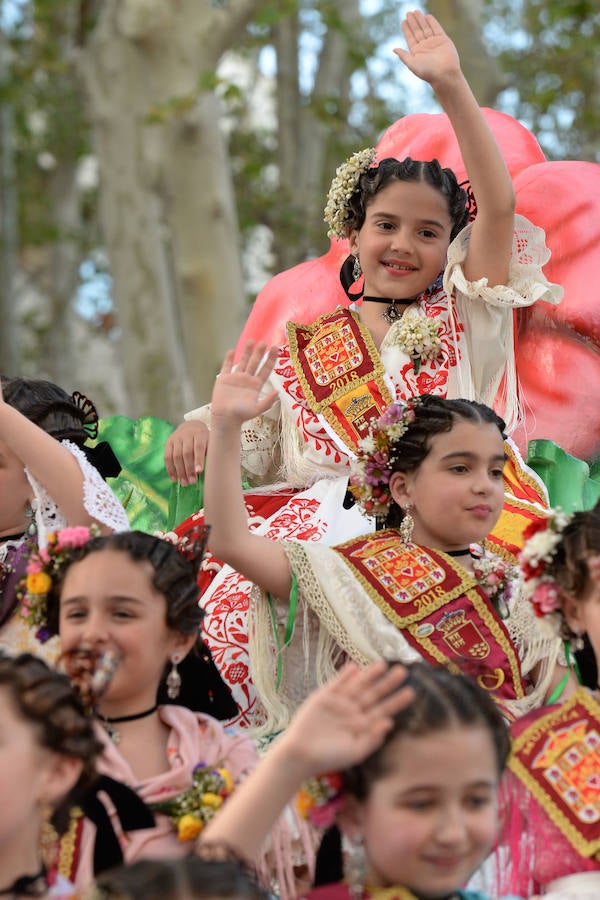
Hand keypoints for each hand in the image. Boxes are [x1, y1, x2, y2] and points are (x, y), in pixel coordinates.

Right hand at [164, 420, 208, 483]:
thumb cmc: (204, 439)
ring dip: (180, 471)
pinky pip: (167, 457)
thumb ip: (210, 453)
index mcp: (199, 434)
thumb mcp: (210, 442)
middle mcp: (186, 434)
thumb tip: (213, 470)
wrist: (190, 426)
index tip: (199, 472)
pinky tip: (174, 479)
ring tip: (184, 483)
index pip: (198, 447)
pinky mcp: (168, 442)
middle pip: (186, 453)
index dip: (198, 460)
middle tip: (192, 482)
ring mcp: (176, 438)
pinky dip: (170, 469)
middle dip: (189, 469)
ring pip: (176, 456)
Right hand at [210, 341, 278, 428]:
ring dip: (247, 351)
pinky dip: (229, 359)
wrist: (225, 419)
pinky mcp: (224, 379)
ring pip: (243, 361)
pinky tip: (232, 351)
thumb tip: (278, 392)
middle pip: (255, 362)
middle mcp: (247, 380)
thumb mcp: (257, 409)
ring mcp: (236, 378)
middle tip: (264, 342)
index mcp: (256, 385)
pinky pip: (227, 366)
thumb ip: (267, 401)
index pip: (266, 369)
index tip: (275, 348)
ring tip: (251, 341)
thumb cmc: (241, 416)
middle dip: (259, 352)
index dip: (271, 358)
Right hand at [278, 661, 413, 776]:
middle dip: (388, 683)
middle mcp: (353, 712)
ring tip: (383, 664)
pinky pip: (337, 683)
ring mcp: (339, 703)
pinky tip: (355, 666)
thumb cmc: (328, 758)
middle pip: (374, 694)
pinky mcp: (324, 697)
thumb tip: (389, 723)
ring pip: (358, 685)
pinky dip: (345, 675)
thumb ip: (373, 738)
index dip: (396, 701)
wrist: (300, 754)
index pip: (383, 710)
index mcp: (362, 726)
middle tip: (403, 671)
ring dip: (370, 675)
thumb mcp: (355, 752)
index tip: (411, 692)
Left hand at [394, 11, 459, 84]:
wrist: (444, 74)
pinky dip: (432, 22)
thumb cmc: (427, 72)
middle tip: (408, 13)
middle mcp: (425, 47)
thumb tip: (393, 49)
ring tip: (416, 11)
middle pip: (418, 31)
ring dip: (421, 20)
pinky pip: (437, 29)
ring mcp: (434, 43)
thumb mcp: (412, 64)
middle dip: (413, 22)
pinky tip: (427, 16)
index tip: (403, 21)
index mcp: (417, 53)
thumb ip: (403, 56)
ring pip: (426, 28)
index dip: (407, 29)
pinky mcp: (443, 40)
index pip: (410, 38)